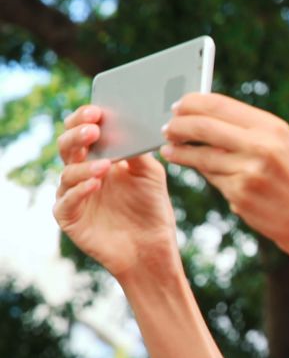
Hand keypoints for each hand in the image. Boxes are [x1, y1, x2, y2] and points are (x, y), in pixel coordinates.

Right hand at [54, 105, 178, 279]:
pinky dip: (79, 191)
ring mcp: (73, 195)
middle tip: (93, 129)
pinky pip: (67, 201)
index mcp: (99, 157)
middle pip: (67, 147)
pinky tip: (96, 184)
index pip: (83, 131)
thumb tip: (128, 127)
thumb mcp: (150, 174)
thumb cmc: (152, 209)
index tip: (96, 110)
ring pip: (67, 173)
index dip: (84, 118)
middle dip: (78, 135)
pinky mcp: (69, 217)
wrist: (153, 247)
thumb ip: (137, 152)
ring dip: (84, 166)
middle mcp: (82, 173)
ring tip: (105, 164)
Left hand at [160, 94, 288, 254]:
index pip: (220, 105)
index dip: (193, 103)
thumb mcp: (282, 147)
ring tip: (170, 151)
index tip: (178, 106)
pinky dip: (202, 173)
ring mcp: (249, 171)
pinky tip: (197, 169)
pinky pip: (211, 178)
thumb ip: (249, 131)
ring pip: (202, 155)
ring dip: (180, 152)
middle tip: (166, 128)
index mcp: (272, 127)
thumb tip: (205, 118)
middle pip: (203, 126)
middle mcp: (261, 146)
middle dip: (178, 126)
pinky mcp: (240, 194)